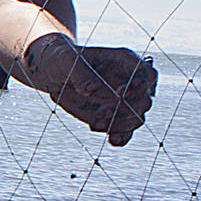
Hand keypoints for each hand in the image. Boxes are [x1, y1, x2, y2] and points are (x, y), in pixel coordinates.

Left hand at [31, 38, 155, 146]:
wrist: (54, 74)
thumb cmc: (62, 60)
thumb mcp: (67, 61)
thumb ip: (81, 74)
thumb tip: (93, 89)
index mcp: (124, 61)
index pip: (146, 74)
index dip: (139, 86)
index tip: (119, 93)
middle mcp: (129, 81)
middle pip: (144, 100)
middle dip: (127, 109)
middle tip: (101, 112)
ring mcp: (123, 101)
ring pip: (136, 118)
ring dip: (120, 125)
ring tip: (95, 123)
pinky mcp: (113, 116)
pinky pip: (126, 131)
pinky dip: (121, 137)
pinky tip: (111, 140)